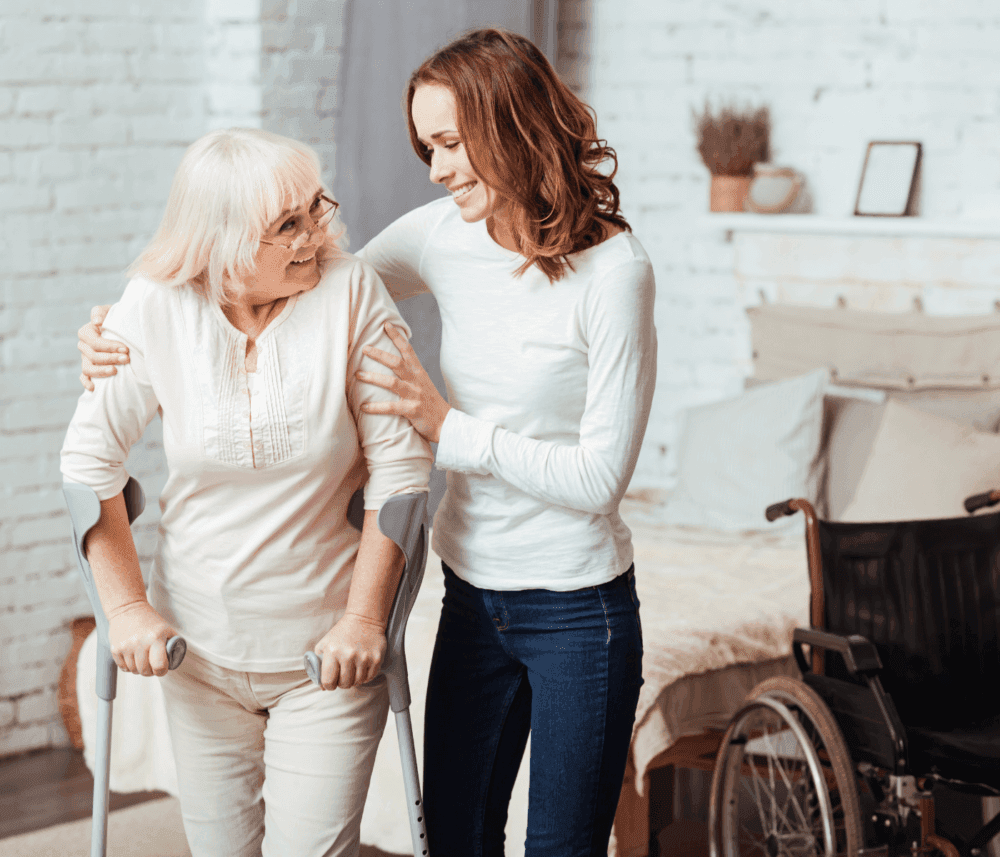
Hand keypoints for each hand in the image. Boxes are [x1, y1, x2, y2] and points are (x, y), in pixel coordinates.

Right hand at [78, 304, 127, 390]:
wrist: (123, 328)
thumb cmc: (117, 319)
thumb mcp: (111, 311)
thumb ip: (101, 313)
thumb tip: (96, 322)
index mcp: (87, 332)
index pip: (94, 342)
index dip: (109, 346)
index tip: (125, 348)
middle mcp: (84, 346)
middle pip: (93, 356)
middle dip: (110, 358)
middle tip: (126, 359)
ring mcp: (85, 358)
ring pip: (87, 368)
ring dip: (101, 371)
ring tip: (115, 371)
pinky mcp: (89, 368)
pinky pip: (84, 377)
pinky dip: (86, 382)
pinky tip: (94, 388)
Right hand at [107, 601, 177, 676]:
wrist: (128, 609)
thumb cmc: (150, 621)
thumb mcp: (167, 629)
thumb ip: (173, 645)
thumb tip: (174, 661)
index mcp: (155, 638)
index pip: (159, 666)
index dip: (162, 671)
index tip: (162, 668)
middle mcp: (139, 643)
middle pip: (145, 671)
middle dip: (150, 671)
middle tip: (152, 664)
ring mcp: (126, 647)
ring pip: (134, 670)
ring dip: (139, 668)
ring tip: (142, 657)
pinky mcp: (115, 649)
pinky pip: (123, 668)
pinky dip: (129, 666)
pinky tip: (133, 656)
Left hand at [313, 613, 386, 689]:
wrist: (364, 618)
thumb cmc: (341, 633)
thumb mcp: (324, 643)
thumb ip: (318, 664)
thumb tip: (322, 686)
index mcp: (332, 651)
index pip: (328, 681)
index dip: (328, 685)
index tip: (331, 682)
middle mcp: (348, 655)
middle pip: (344, 684)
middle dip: (342, 682)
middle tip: (343, 675)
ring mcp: (364, 657)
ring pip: (357, 682)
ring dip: (354, 680)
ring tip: (353, 670)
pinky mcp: (377, 659)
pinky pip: (369, 678)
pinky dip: (365, 676)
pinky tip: (362, 668)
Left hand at [357, 322, 450, 442]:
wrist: (446, 423)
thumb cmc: (431, 403)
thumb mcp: (423, 383)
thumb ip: (410, 374)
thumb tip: (394, 363)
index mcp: (419, 372)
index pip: (408, 350)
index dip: (397, 337)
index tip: (386, 325)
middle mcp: (416, 381)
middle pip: (396, 363)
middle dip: (379, 354)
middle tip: (364, 348)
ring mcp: (414, 395)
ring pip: (391, 383)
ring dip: (373, 378)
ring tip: (358, 375)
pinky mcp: (411, 410)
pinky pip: (390, 407)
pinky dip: (376, 407)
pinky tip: (363, 407)